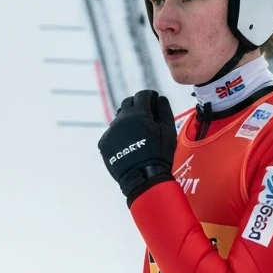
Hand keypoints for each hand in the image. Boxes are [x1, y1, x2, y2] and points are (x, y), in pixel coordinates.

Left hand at [98, 90, 176, 204]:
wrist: (142, 177)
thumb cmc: (159, 154)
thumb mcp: (168, 130)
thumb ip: (164, 110)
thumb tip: (160, 99)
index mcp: (138, 113)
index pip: (142, 95)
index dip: (150, 96)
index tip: (154, 101)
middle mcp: (121, 119)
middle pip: (128, 103)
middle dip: (138, 105)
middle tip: (146, 114)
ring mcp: (110, 131)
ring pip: (119, 118)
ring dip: (128, 119)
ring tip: (138, 131)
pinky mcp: (104, 142)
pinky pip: (112, 133)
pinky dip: (120, 133)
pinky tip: (129, 143)